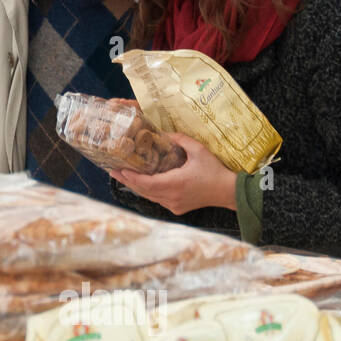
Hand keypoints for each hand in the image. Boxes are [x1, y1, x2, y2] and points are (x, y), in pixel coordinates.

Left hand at [109, 133, 237, 215]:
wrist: (228, 192)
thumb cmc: (214, 170)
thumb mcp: (199, 150)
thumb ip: (181, 140)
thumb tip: (164, 132)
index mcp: (176, 183)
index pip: (146, 183)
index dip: (131, 177)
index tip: (119, 169)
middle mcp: (172, 197)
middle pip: (143, 191)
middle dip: (127, 181)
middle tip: (112, 170)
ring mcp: (173, 205)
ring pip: (149, 197)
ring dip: (136, 187)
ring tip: (122, 176)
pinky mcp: (176, 208)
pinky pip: (157, 200)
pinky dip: (147, 191)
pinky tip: (140, 184)